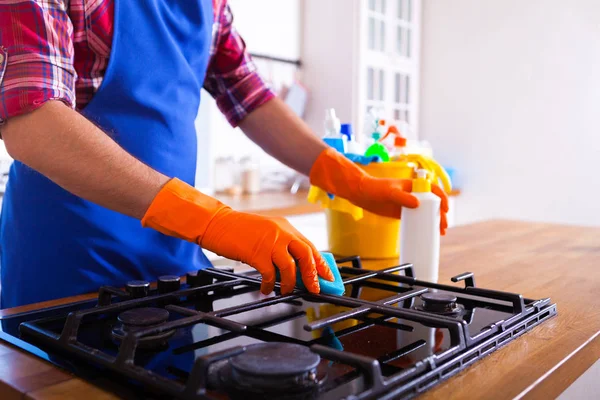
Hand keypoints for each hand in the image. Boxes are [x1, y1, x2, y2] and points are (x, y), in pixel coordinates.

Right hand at [200, 210, 333, 294]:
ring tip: (286, 291)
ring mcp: (270, 242)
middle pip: (306, 255)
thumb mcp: (267, 232)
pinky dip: (270, 285)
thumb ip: (282, 245)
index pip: (310, 246)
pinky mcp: (257, 253)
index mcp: (286, 227)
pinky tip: (266, 289)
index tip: (328, 277)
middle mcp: (281, 233)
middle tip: (314, 288)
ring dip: (290, 284)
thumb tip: (296, 268)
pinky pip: (270, 275)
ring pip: (290, 268)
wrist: (218, 224)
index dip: (321, 264)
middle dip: (313, 275)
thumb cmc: (240, 230)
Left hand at [356, 176, 448, 234]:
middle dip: (440, 215)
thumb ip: (402, 197)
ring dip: (434, 222)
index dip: (442, 199)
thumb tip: (418, 204)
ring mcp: (407, 204)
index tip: (446, 209)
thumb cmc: (375, 188)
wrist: (361, 193)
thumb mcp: (389, 192)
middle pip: (432, 204)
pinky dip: (422, 225)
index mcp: (413, 185)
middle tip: (443, 227)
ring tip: (440, 232)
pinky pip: (415, 219)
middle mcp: (413, 194)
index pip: (433, 190)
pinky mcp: (401, 213)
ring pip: (425, 213)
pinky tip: (427, 233)